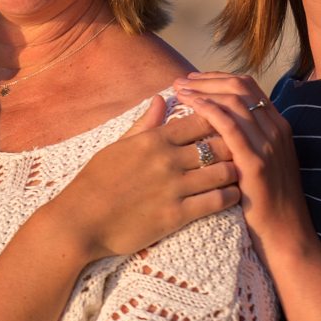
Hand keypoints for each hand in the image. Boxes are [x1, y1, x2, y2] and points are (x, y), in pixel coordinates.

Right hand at [42, 95, 240, 263]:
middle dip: (234, 145)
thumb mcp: (117, 146)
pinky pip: (217, 201)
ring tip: (239, 174)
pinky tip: (232, 196)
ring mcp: (174, 187)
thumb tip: (161, 98)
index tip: (225, 128)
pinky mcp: (177, 215)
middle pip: (220, 144)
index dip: (219, 121)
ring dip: (236, 172)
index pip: (202, 120)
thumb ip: (144, 123)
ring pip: (225, 172)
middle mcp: (168, 160)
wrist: (80, 221)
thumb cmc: (95, 182)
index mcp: (154, 139)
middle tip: (240, 151)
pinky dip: (231, 196)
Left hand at [172, 72, 312, 263]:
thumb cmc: (265, 203)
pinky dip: (208, 109)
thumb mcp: (259, 163)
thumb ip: (245, 140)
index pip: (247, 87)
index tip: (192, 80)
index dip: (217, 78)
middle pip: (240, 87)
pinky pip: (230, 124)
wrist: (285, 234)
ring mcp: (269, 144)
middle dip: (207, 80)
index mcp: (277, 127)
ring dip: (203, 91)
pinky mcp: (256, 160)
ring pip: (235, 100)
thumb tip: (217, 121)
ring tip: (179, 90)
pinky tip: (189, 105)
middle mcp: (276, 130)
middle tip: (180, 81)